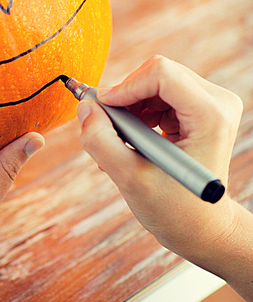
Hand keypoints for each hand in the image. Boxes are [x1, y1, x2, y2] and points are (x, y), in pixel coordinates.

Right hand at [77, 55, 252, 301]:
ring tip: (119, 141)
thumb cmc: (175, 211)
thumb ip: (101, 141)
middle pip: (156, 72)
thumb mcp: (130, 179)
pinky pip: (157, 92)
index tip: (101, 109)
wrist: (202, 228)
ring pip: (153, 81)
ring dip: (129, 107)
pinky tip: (130, 140)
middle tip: (106, 128)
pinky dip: (136, 111)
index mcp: (210, 116)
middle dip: (125, 98)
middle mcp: (216, 101)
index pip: (161, 74)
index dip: (125, 86)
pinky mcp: (199, 107)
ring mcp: (210, 103)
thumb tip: (85, 106)